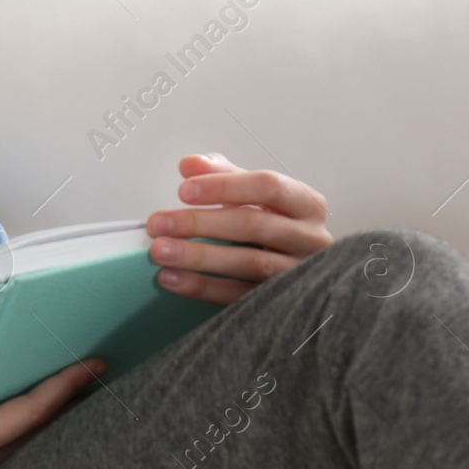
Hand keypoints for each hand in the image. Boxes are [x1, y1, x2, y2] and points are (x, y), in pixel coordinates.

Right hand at [0, 328, 103, 468]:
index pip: (28, 413)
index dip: (63, 386)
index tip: (91, 365)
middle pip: (34, 430)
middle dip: (64, 401)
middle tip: (90, 374)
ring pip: (18, 444)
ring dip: (42, 418)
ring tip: (60, 394)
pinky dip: (16, 433)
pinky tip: (7, 426)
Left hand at [145, 152, 332, 304]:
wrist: (295, 264)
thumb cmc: (272, 221)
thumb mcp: (252, 192)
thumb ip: (222, 173)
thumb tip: (191, 164)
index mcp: (306, 203)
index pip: (268, 186)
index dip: (224, 186)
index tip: (184, 190)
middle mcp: (310, 237)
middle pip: (254, 225)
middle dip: (200, 223)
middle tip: (159, 223)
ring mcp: (299, 273)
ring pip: (249, 263)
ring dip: (198, 257)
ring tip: (161, 250)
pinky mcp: (282, 303)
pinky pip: (240, 296)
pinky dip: (202, 287)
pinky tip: (171, 278)